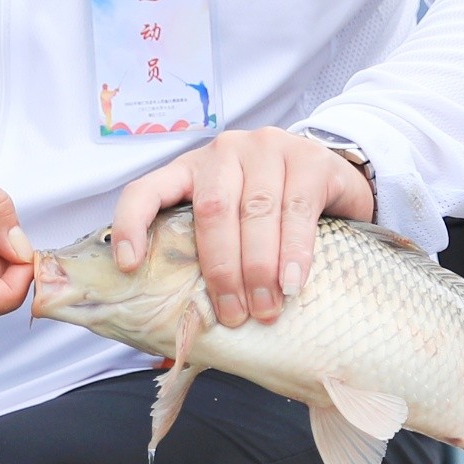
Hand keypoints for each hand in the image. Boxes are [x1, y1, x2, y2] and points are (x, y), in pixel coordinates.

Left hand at [109, 128, 374, 327]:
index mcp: (190, 170)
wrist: (334, 183)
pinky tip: (291, 281)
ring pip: (256, 212)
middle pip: (213, 211)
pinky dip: (294, 251)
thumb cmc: (273, 215)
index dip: (132, 224)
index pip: (147, 189)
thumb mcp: (233, 225)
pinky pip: (298, 208)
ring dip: (259, 268)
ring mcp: (267, 147)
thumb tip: (182, 315)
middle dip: (222, 271)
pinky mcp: (309, 157)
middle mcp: (224, 152)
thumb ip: (207, 252)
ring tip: (266, 309)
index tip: (128, 264)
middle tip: (233, 316)